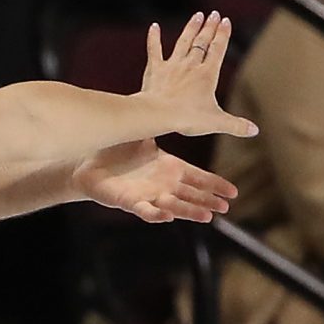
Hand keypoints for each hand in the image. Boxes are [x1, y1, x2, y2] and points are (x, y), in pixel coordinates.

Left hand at [75, 138, 239, 223]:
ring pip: (173, 206)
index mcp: (169, 168)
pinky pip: (145, 211)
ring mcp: (147, 195)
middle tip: (225, 207)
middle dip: (207, 202)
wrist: (90, 164)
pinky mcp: (130, 202)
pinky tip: (167, 216)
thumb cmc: (118, 150)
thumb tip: (177, 107)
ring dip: (189, 212)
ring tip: (206, 216)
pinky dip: (155, 214)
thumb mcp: (145, 135)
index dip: (214, 185)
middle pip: (190, 195)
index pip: (198, 178)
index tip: (233, 192)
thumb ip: (162, 125)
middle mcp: (162, 184)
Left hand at [140, 12, 256, 140]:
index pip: (218, 49)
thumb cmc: (187, 118)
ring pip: (183, 42)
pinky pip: (154, 50)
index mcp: (207, 75)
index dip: (223, 35)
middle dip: (210, 27)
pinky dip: (154, 38)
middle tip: (214, 14)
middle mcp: (191, 65)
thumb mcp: (216, 122)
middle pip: (202, 42)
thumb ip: (236, 125)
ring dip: (190, 28)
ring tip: (197, 15)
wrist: (158, 114)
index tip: (226, 21)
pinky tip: (154, 26)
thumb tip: (254, 131)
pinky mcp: (155, 69)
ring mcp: (172, 65)